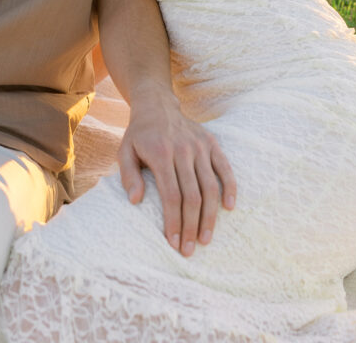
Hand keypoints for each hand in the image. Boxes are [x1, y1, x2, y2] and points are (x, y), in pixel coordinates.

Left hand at [118, 90, 235, 256]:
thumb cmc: (139, 135)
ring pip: (210, 187)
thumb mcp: (124, 151)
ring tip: (206, 239)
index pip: (171, 194)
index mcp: (160, 152)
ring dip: (210, 216)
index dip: (174, 221)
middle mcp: (183, 149)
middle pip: (192, 195)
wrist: (157, 105)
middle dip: (191, 226)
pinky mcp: (212, 143)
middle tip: (189, 250)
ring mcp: (200, 146)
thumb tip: (135, 201)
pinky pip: (225, 168)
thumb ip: (128, 175)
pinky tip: (229, 208)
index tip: (173, 243)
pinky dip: (230, 188)